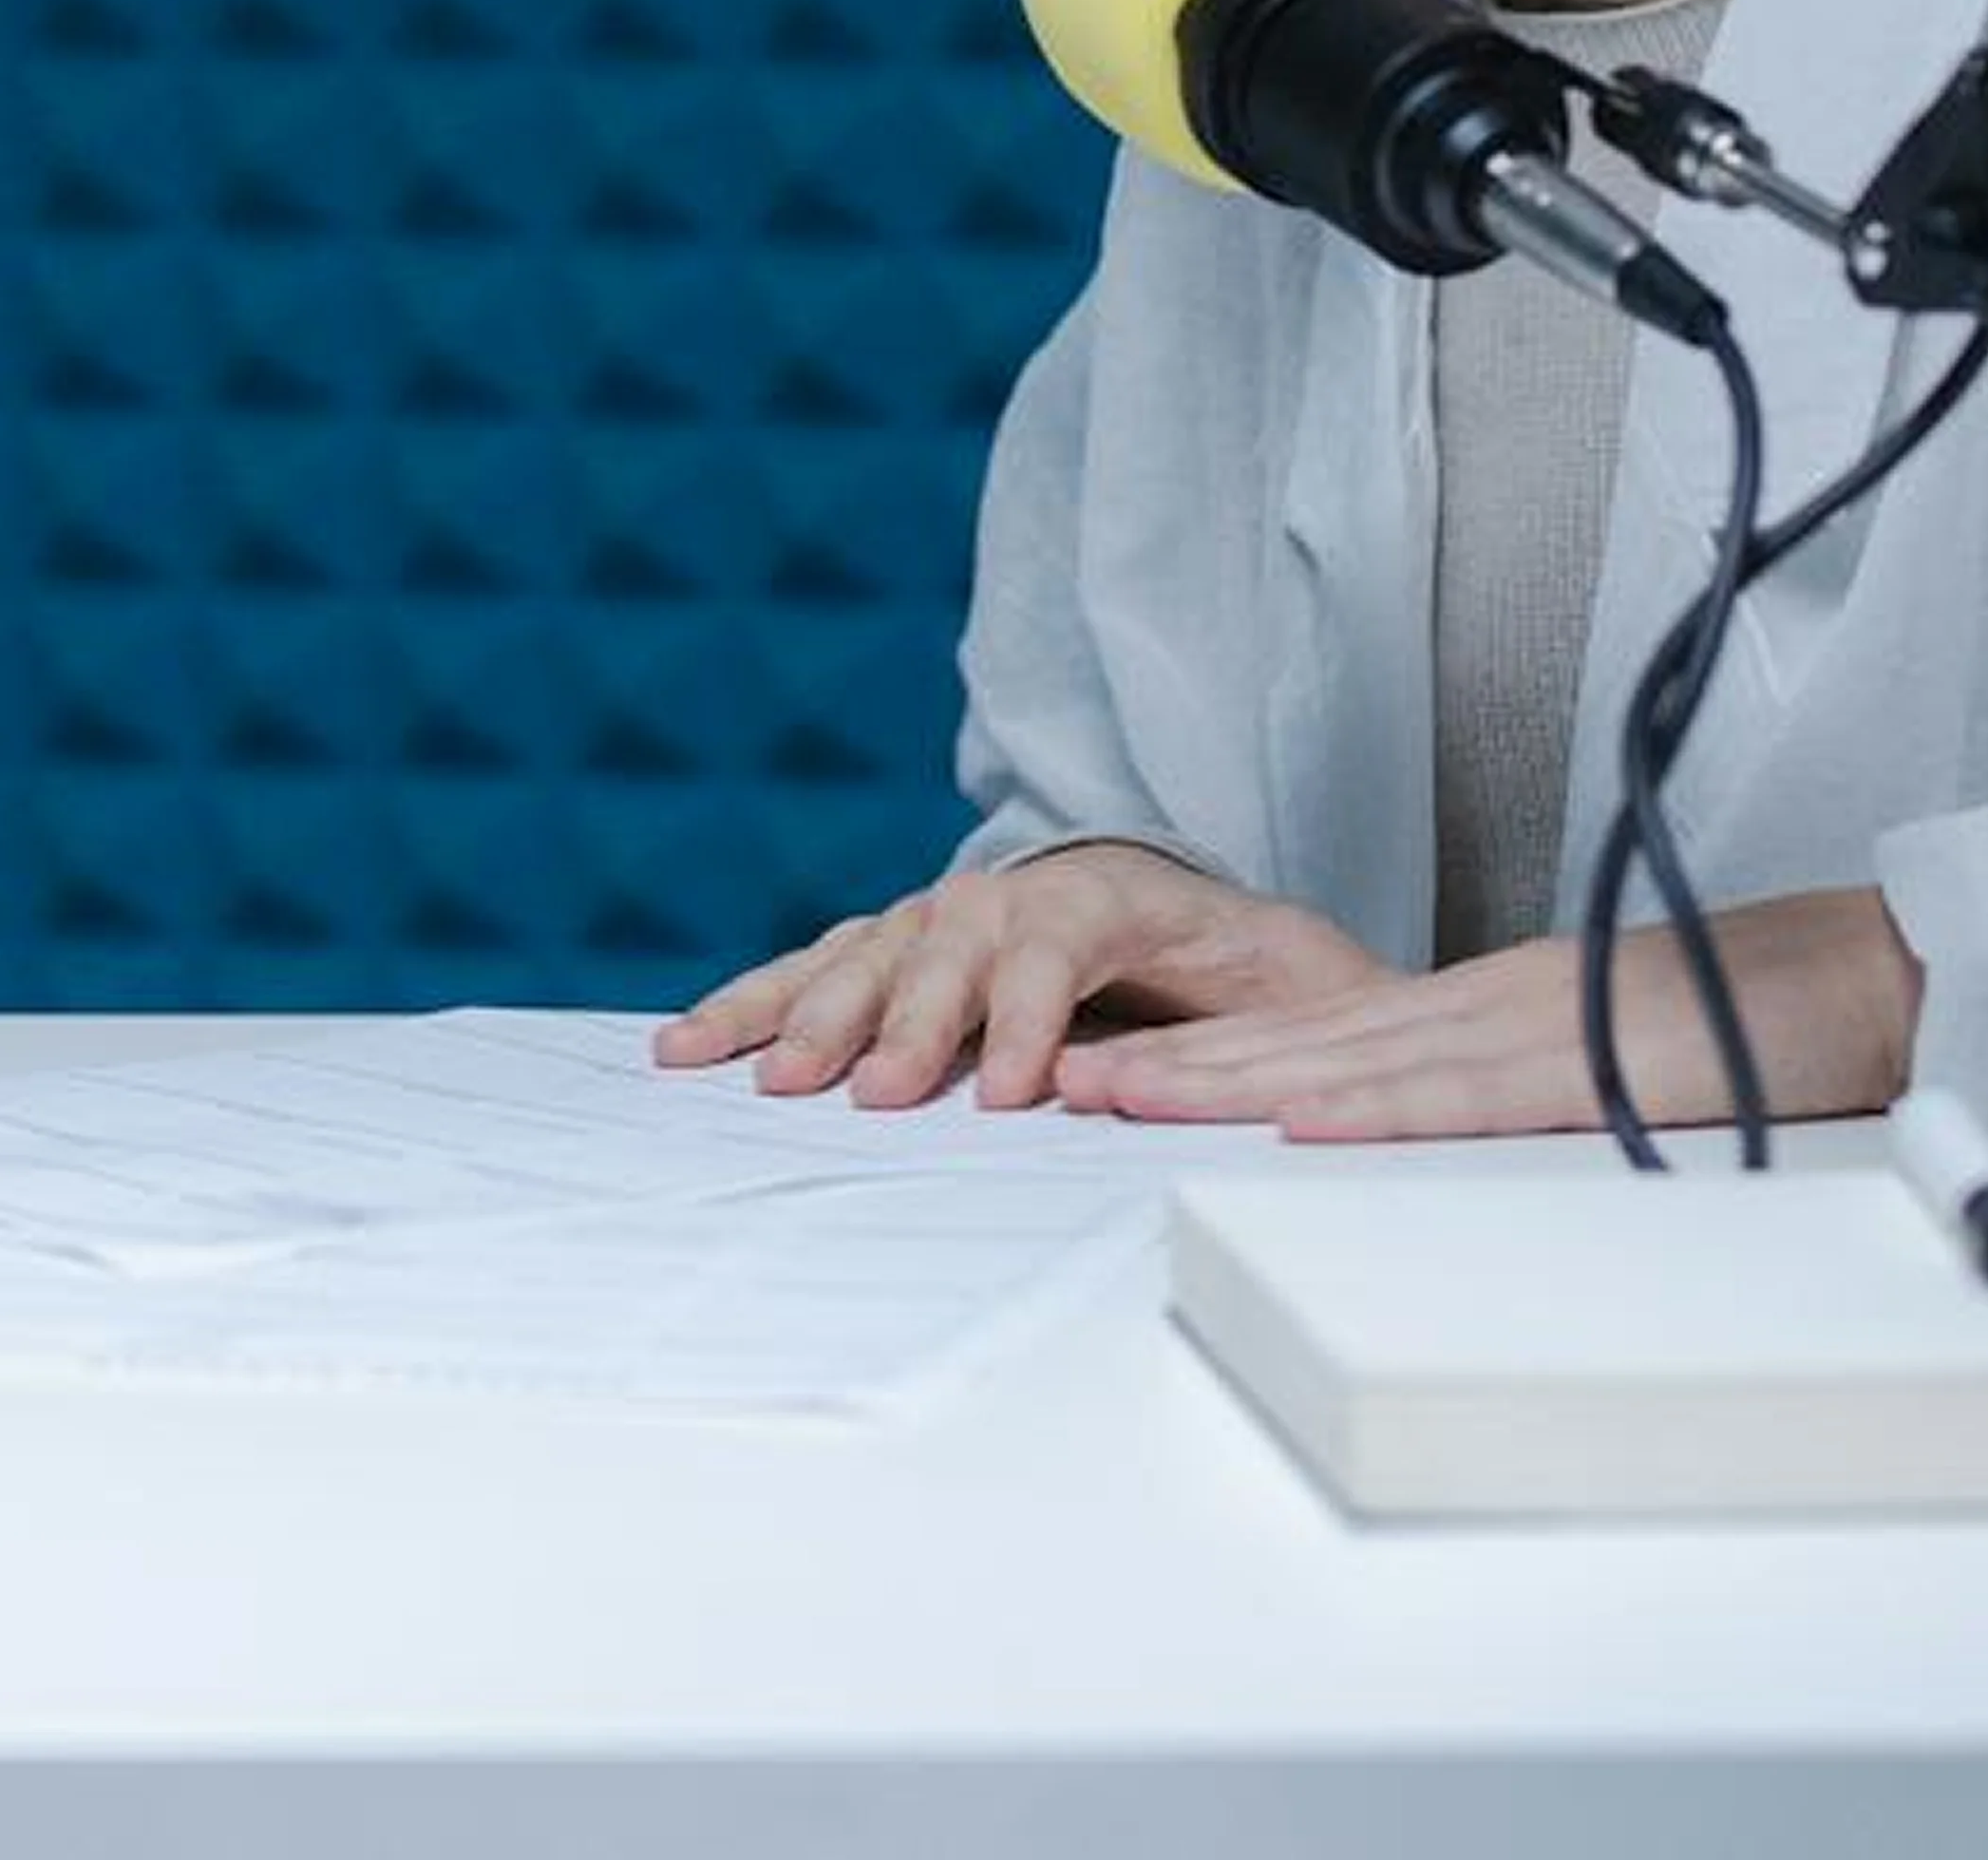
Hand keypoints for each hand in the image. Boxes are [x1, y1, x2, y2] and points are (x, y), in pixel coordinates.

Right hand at [648, 839, 1391, 1111]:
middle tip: (863, 1093)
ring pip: (866, 953)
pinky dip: (752, 1002)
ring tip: (754, 1074)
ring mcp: (944, 913)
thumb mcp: (1300, 987)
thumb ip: (1274, 1024)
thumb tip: (1235, 1083)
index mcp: (1114, 899)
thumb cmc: (1251, 974)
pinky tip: (687, 1045)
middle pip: (947, 946)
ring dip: (806, 1014)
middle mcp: (1012, 894)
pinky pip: (817, 967)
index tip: (1016, 1094)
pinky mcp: (898, 943)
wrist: (1204, 915)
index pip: (1061, 943)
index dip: (1033, 1016)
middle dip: (903, 1022)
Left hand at [1062, 886, 1918, 1142]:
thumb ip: (1523, 1093)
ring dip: (1227, 1082)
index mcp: (1486, 1011)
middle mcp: (1484, 1008)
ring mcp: (1528, 1028)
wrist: (1862, 979)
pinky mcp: (1582, 1061)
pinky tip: (1295, 1118)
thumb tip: (1456, 1135)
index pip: (1320, 1037)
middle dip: (1175, 1064)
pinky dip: (1373, 1106)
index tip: (1116, 1073)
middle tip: (1062, 1082)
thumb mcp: (1605, 1066)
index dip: (1210, 1056)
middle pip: (1300, 1039)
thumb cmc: (1747, 1026)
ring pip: (1348, 1059)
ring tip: (1123, 1093)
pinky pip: (1459, 1093)